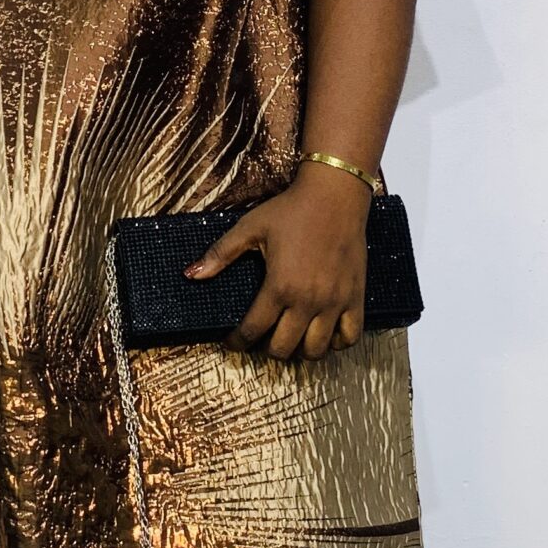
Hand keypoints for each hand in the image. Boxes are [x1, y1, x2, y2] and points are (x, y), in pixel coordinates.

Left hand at [187, 163, 371, 359]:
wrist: (335, 195)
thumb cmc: (292, 209)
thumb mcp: (250, 227)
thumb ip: (221, 253)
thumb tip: (191, 274)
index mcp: (279, 286)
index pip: (253, 330)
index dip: (238, 342)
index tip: (233, 342)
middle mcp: (308, 300)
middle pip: (284, 348)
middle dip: (267, 350)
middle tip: (262, 340)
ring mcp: (334, 302)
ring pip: (316, 350)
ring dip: (300, 352)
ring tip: (292, 340)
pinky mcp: (356, 297)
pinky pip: (350, 336)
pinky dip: (337, 343)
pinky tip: (325, 334)